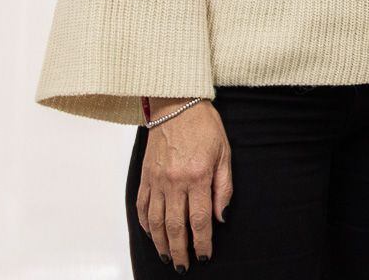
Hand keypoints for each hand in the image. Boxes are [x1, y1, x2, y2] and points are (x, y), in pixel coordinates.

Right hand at [135, 99, 230, 269]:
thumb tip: (221, 217)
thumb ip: (224, 188)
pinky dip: (146, 224)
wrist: (177, 104)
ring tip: (167, 257)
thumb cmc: (205, 126)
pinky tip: (152, 234)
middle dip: (180, 251)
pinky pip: (142, 206)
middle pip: (175, 227)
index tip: (204, 256)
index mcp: (197, 177)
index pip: (200, 220)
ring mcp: (156, 180)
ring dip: (161, 243)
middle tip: (184, 266)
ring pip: (156, 221)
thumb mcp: (225, 154)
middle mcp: (174, 182)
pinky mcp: (145, 176)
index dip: (202, 242)